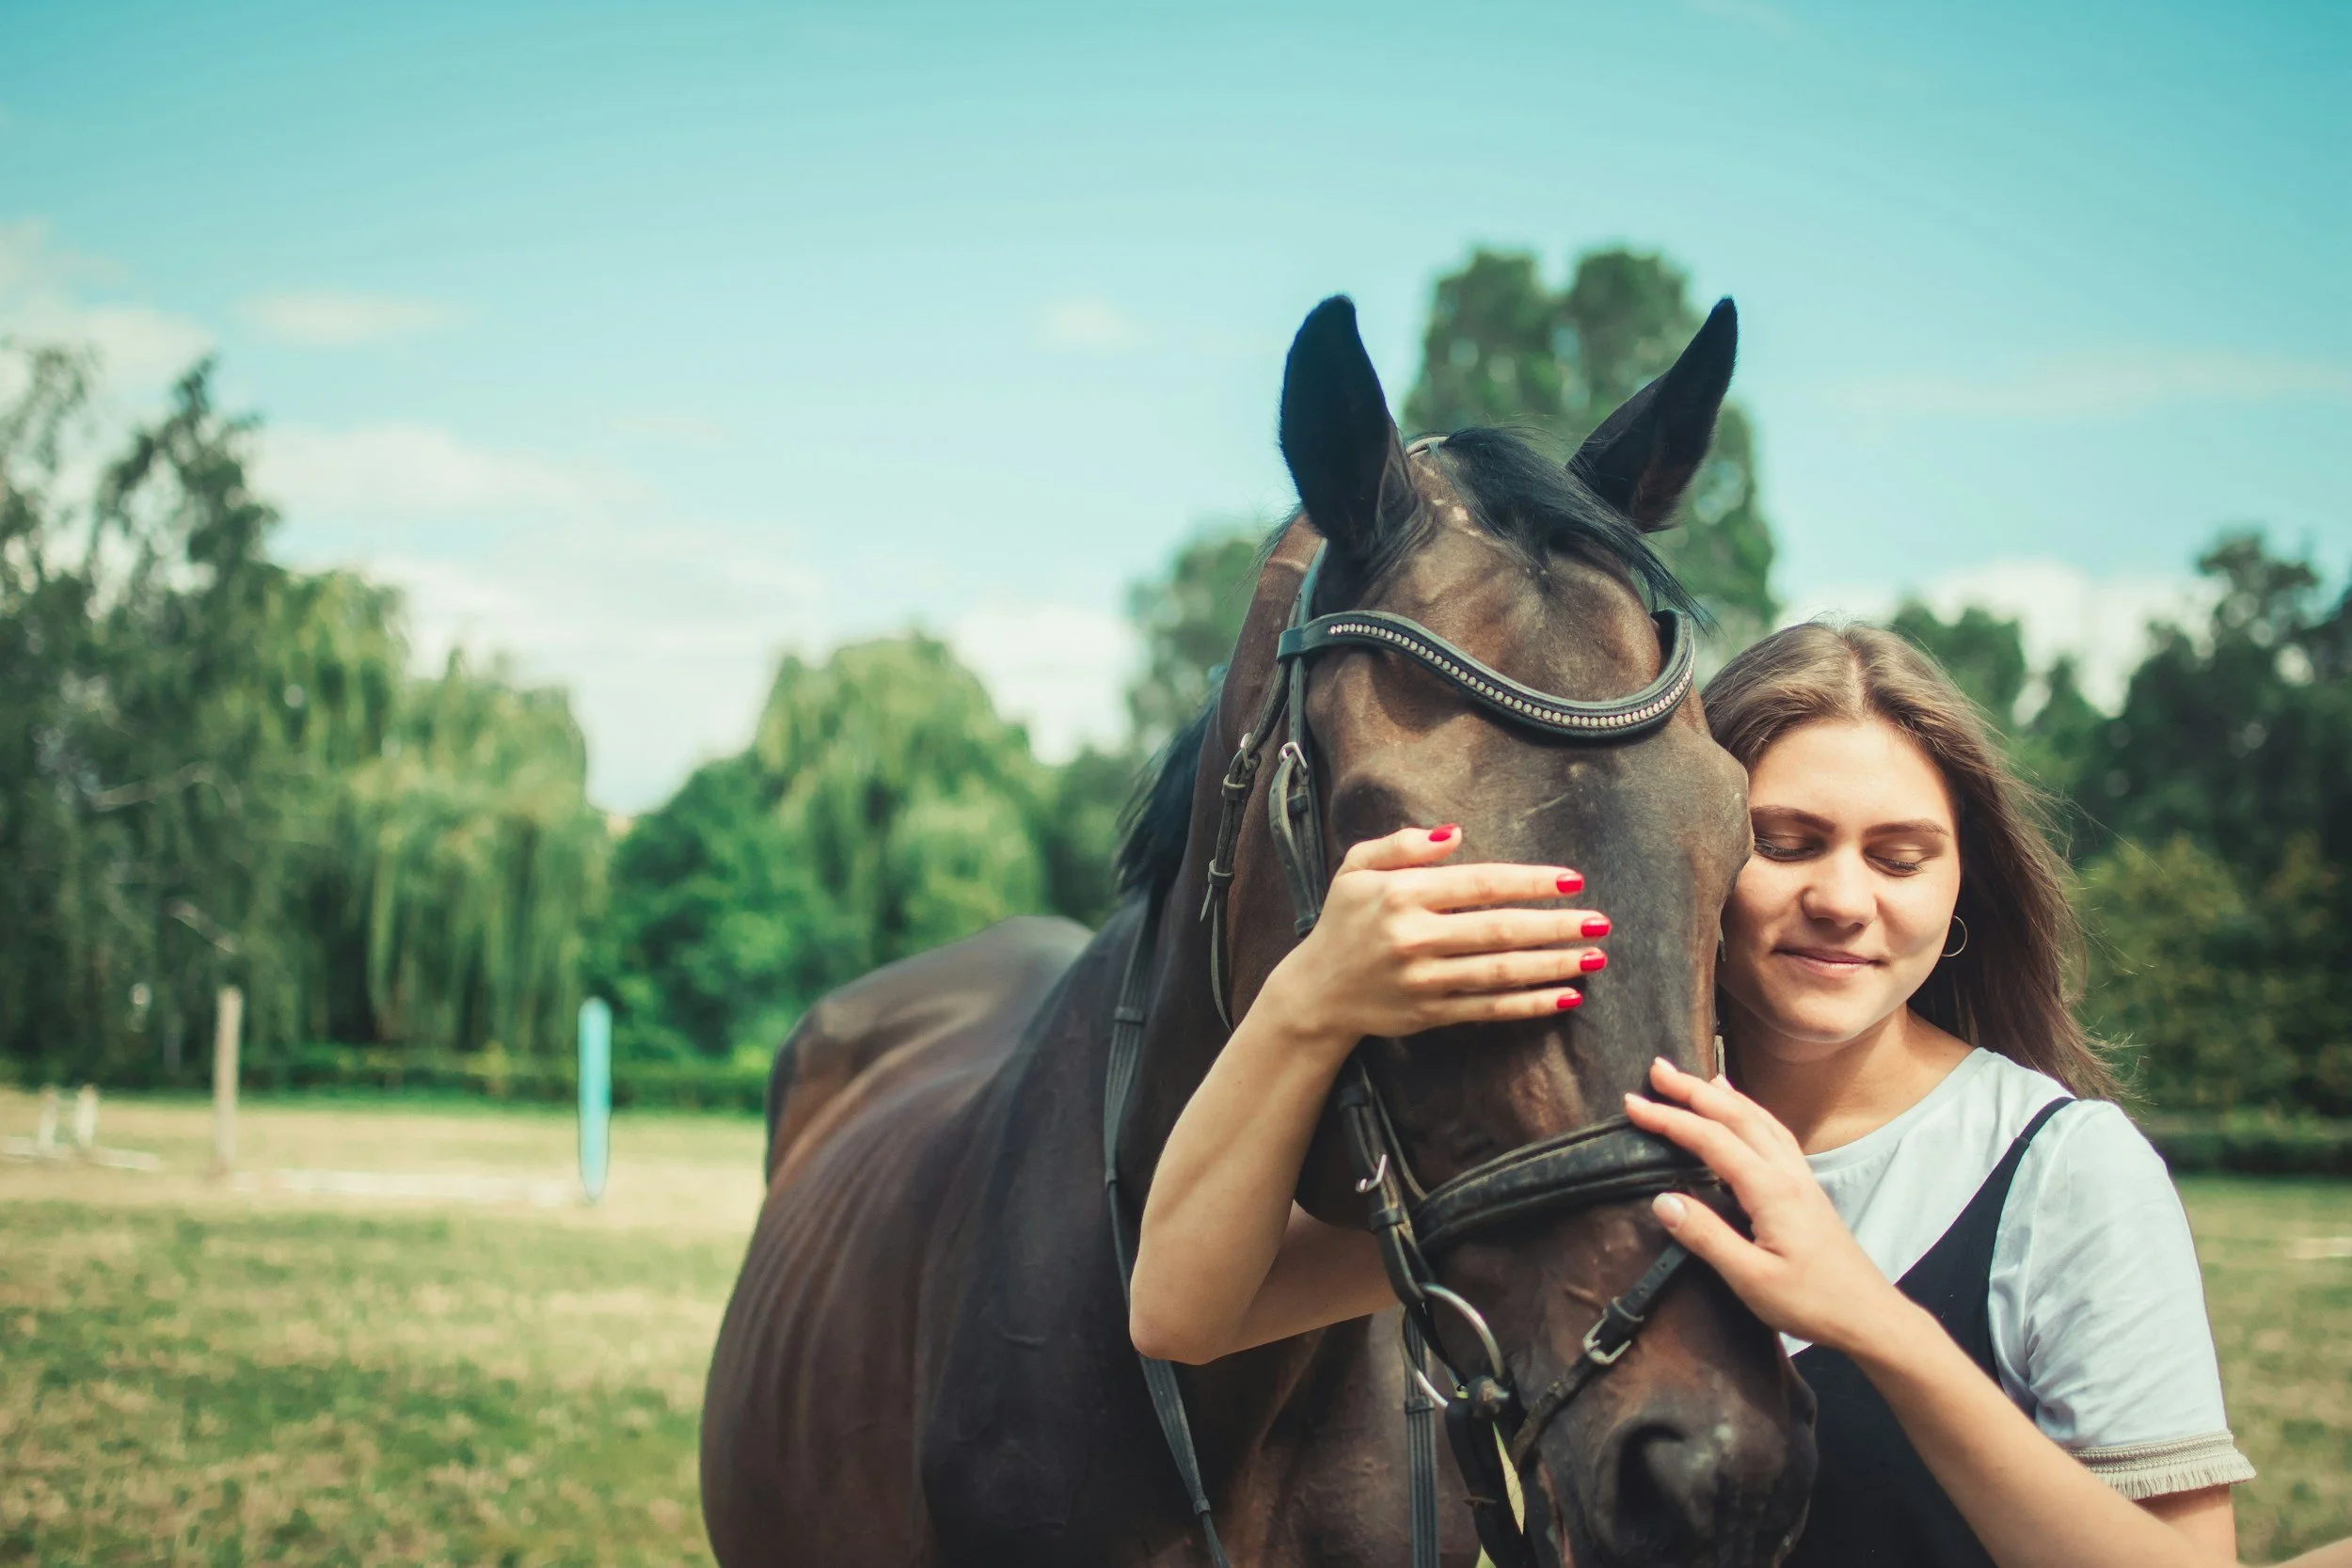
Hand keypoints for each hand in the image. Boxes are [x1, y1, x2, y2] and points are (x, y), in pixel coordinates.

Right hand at [1254, 823, 1608, 1061]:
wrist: (1316, 992)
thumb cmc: (1344, 921)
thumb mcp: (1357, 868)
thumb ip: (1402, 845)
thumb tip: (1456, 833)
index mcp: (1401, 895)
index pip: (1479, 884)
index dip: (1528, 882)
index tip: (1571, 880)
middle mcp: (1414, 937)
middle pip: (1499, 930)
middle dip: (1555, 926)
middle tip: (1599, 922)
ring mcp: (1424, 980)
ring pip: (1501, 972)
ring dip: (1553, 965)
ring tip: (1593, 957)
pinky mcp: (1430, 1014)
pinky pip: (1490, 1008)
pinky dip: (1529, 1004)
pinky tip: (1564, 996)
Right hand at [1624, 1058, 1908, 1355]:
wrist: (1869, 1315)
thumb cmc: (1812, 1301)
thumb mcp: (1750, 1279)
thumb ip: (1706, 1237)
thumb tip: (1661, 1200)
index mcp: (1770, 1190)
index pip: (1712, 1140)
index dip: (1670, 1119)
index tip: (1633, 1105)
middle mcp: (1787, 1173)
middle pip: (1736, 1116)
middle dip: (1693, 1091)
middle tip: (1657, 1070)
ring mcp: (1800, 1178)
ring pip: (1758, 1119)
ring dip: (1722, 1096)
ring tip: (1695, 1079)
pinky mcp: (1806, 1189)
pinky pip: (1774, 1133)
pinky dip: (1751, 1112)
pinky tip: (1744, 1112)